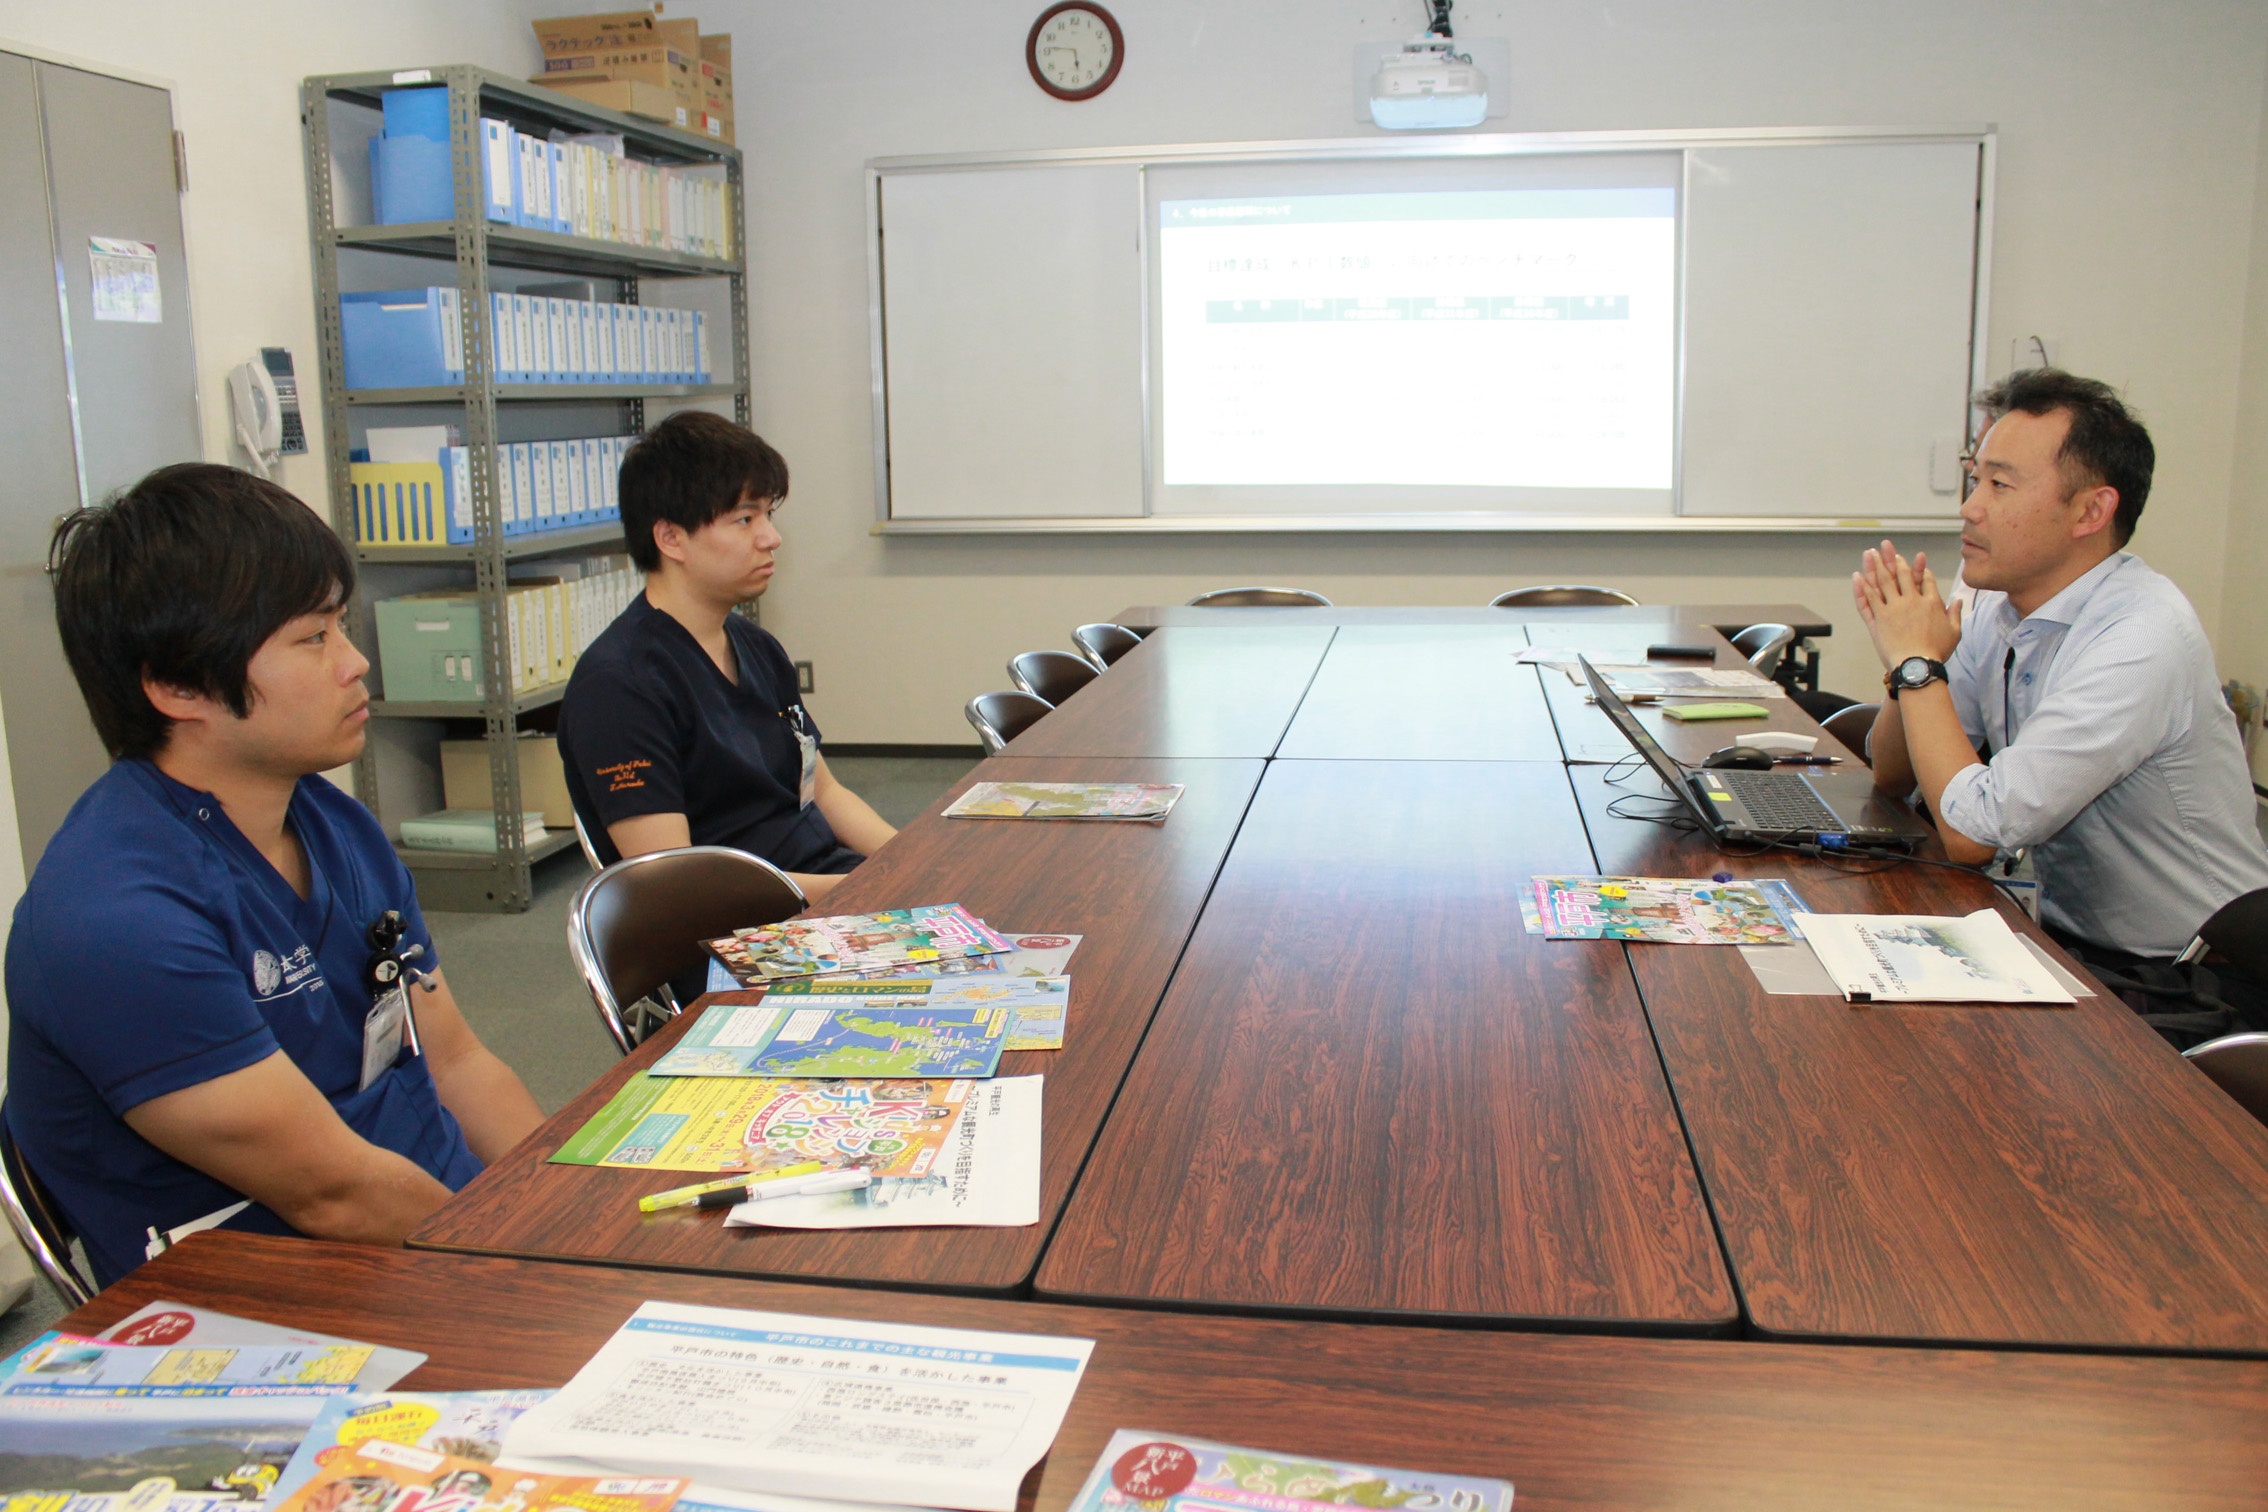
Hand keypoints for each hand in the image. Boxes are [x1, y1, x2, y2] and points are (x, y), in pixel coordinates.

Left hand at [1851, 538, 1962, 670]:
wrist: (1918, 665)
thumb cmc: (1937, 652)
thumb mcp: (1954, 632)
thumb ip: (1955, 613)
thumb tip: (1959, 600)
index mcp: (1932, 602)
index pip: (1926, 580)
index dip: (1921, 570)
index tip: (1917, 561)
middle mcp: (1913, 600)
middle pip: (1903, 574)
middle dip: (1895, 559)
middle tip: (1887, 547)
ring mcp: (1895, 607)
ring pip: (1884, 581)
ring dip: (1877, 565)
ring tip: (1870, 553)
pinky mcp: (1881, 617)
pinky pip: (1870, 597)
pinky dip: (1864, 586)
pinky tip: (1858, 575)